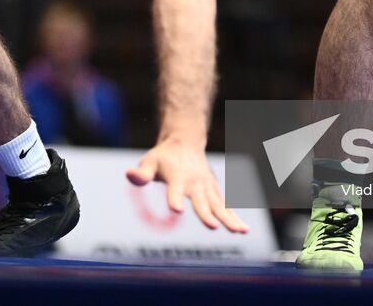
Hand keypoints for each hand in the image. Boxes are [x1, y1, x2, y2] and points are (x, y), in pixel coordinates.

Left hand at [126, 139, 248, 232]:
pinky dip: (234, 217)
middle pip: (202, 201)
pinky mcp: (214, 190)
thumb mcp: (149, 161)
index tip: (177, 210)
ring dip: (230, 218)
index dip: (174, 199)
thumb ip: (141, 173)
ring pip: (219, 205)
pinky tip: (243, 230)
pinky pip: (226, 205)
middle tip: (213, 227)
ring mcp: (207, 187)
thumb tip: (129, 175)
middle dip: (207, 214)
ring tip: (241, 232)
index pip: (175, 190)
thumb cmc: (164, 156)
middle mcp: (195, 183)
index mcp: (177, 177)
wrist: (186, 141)